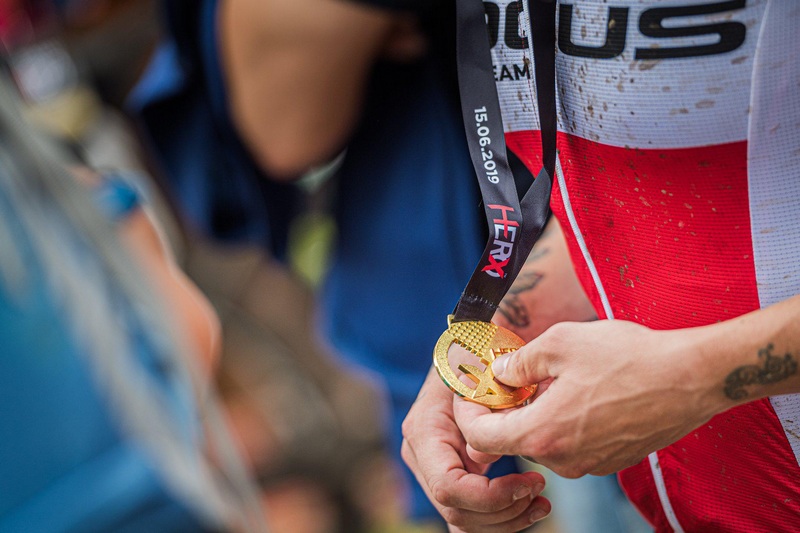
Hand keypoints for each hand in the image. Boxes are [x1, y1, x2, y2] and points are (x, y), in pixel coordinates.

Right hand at [402, 368, 550, 531]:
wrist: (462, 354)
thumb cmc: (473, 359)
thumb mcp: (482, 377)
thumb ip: (485, 413)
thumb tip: (492, 453)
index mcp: (423, 432)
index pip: (449, 487)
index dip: (491, 496)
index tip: (529, 483)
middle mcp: (420, 456)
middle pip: (456, 512)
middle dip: (503, 512)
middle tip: (539, 492)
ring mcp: (431, 470)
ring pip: (462, 521)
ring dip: (506, 520)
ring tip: (541, 503)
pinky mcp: (449, 477)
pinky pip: (469, 513)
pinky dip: (500, 517)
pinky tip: (529, 505)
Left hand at [454, 320, 721, 477]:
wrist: (691, 377)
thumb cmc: (627, 356)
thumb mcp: (560, 343)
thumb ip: (519, 363)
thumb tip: (499, 373)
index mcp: (542, 434)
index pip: (481, 437)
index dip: (467, 411)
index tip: (471, 390)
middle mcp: (563, 461)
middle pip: (512, 439)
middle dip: (504, 409)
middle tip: (510, 376)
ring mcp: (590, 465)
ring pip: (544, 441)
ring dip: (536, 414)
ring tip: (552, 379)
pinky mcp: (611, 461)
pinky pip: (572, 444)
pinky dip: (563, 422)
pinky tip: (581, 392)